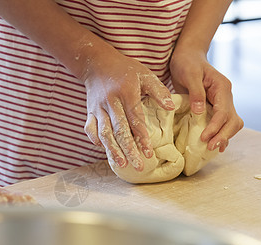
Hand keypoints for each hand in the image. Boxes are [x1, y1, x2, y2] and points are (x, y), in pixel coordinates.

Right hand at [82, 50, 173, 170]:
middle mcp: (110, 102)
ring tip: (121, 163)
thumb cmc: (125, 70)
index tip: (149, 152)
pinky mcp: (89, 111)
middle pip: (120, 129)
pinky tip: (104, 150)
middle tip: (139, 166)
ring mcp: (98, 108)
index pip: (135, 118)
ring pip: (104, 132)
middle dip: (129, 149)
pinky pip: (90, 128)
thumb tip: (171, 107)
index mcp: (126, 92)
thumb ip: (158, 91)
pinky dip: (96, 140)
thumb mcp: (144, 74)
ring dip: (112, 149)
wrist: (97, 63)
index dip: (142, 137)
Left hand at [170, 49, 243, 151]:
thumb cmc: (187, 63)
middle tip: (210, 147)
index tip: (205, 137)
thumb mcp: (189, 74)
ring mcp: (222, 103)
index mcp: (222, 88)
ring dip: (223, 137)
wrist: (187, 57)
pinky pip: (222, 124)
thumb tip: (200, 112)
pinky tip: (215, 145)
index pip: (223, 112)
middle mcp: (226, 96)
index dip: (215, 127)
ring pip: (231, 124)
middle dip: (223, 135)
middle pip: (233, 121)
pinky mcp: (215, 108)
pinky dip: (220, 134)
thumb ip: (196, 92)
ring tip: (212, 149)